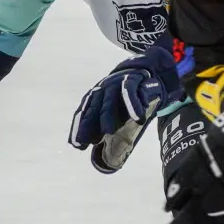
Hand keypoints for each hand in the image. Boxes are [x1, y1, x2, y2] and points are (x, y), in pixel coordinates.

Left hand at [69, 45, 181, 172]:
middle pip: (93, 108)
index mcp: (96, 97)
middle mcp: (103, 89)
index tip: (77, 145)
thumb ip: (111, 127)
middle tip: (86, 141)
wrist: (145, 69)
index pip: (84, 113)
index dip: (79, 128)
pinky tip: (137, 118)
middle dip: (88, 125)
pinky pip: (131, 92)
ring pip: (109, 101)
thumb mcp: (117, 110)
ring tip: (108, 131)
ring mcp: (116, 83)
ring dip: (108, 116)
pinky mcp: (132, 79)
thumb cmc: (128, 97)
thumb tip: (103, 155)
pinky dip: (134, 105)